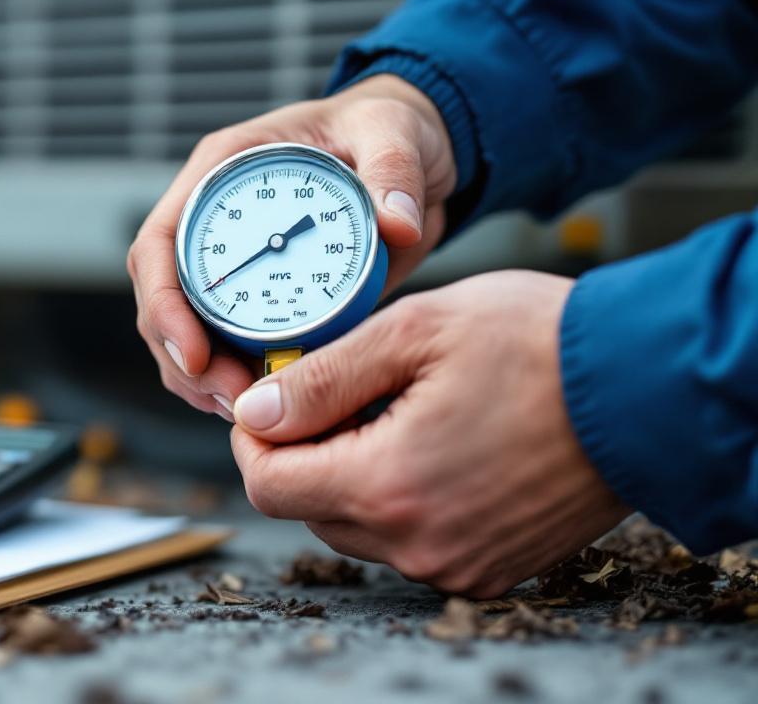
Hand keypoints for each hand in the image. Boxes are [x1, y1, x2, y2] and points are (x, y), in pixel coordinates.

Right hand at [128, 75, 456, 418]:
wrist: (411, 157)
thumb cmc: (388, 127)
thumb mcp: (393, 133)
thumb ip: (394, 170)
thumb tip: (398, 224)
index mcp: (223, 172)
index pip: (158, 241)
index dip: (162, 301)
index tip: (194, 353)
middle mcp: (213, 220)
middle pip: (160, 298)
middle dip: (182, 357)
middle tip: (230, 398)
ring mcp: (232, 261)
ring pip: (182, 330)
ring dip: (200, 379)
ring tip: (243, 410)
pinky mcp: (261, 294)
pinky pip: (223, 343)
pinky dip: (229, 379)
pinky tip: (257, 404)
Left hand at [228, 271, 630, 597]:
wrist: (646, 388)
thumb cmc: (540, 343)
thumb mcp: (415, 331)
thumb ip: (322, 378)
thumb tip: (254, 412)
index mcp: (389, 485)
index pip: (269, 486)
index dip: (254, 441)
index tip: (267, 400)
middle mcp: (418, 542)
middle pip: (309, 509)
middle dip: (307, 452)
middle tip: (340, 392)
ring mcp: (456, 563)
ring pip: (358, 527)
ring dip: (355, 474)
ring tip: (398, 411)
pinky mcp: (490, 569)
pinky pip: (411, 541)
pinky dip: (404, 499)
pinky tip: (437, 445)